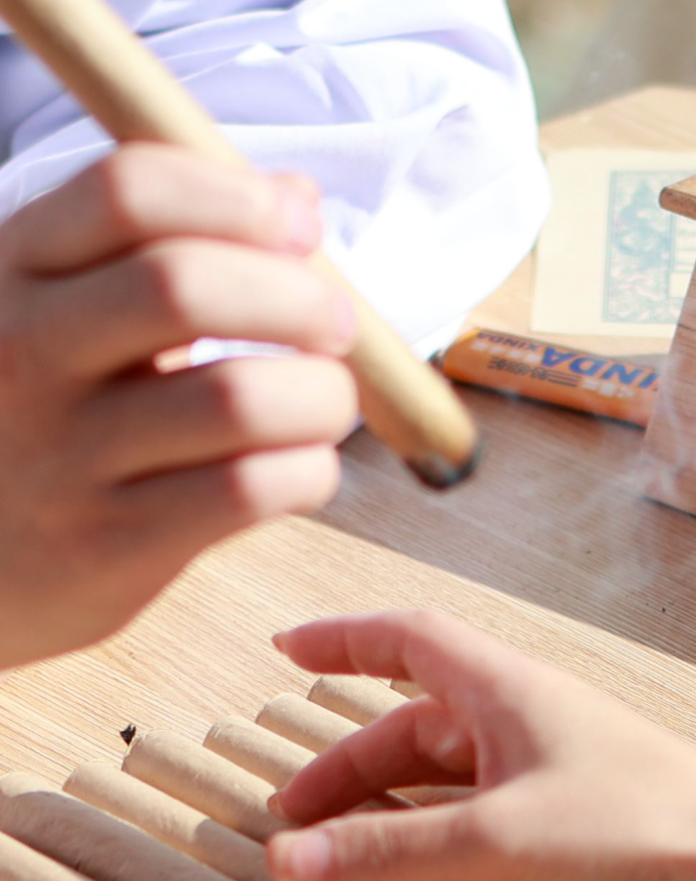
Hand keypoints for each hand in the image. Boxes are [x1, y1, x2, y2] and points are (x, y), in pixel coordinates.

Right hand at [0, 144, 357, 666]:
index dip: (239, 198)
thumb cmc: (50, 416)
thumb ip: (175, 247)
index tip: (301, 228)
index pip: (128, 192)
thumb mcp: (74, 310)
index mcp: (17, 271)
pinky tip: (303, 466)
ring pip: (237, 400)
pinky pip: (248, 491)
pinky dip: (308, 472)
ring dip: (320, 396)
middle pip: (185, 288)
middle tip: (336, 326)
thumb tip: (298, 196)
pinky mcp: (109, 546)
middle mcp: (24, 354)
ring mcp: (62, 457)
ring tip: (326, 403)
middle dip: (299, 298)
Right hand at [267, 609, 695, 880]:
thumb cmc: (641, 825)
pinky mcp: (565, 808)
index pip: (407, 638)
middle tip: (293, 816)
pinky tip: (412, 856)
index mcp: (505, 689)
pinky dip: (429, 824)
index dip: (343, 637)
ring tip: (334, 845)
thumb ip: (392, 850)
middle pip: (411, 719)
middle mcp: (521, 715)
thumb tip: (290, 861)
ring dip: (385, 798)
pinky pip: (475, 804)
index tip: (285, 647)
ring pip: (442, 767)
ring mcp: (544, 762)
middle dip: (346, 762)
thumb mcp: (499, 837)